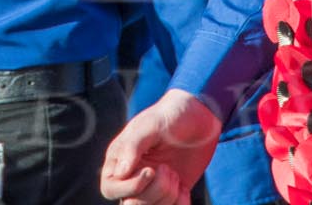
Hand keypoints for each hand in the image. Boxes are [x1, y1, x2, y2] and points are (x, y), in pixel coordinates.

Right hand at [99, 88, 220, 204]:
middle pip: (132, 204)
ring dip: (167, 197)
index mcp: (120, 160)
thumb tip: (120, 173)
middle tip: (168, 169)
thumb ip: (133, 146)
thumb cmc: (171, 115)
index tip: (151, 170)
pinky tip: (184, 188)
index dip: (131, 187)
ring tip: (175, 175)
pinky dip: (180, 204)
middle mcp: (132, 177)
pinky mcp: (170, 195)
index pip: (110, 189)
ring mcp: (152, 188)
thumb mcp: (151, 125)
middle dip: (154, 192)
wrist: (200, 117)